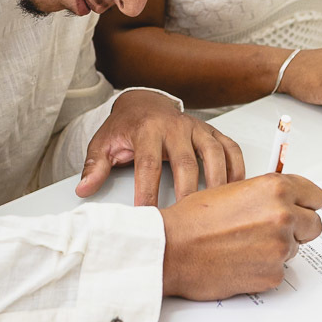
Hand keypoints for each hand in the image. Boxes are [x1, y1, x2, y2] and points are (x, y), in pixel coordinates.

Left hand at [76, 89, 245, 204]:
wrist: (143, 102)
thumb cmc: (125, 128)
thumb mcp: (104, 143)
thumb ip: (95, 166)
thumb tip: (84, 189)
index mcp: (146, 130)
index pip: (148, 163)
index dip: (148, 190)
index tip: (147, 213)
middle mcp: (174, 126)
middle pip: (184, 161)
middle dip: (186, 191)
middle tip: (187, 218)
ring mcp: (196, 128)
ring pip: (212, 153)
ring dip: (216, 181)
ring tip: (216, 208)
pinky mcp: (211, 131)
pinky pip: (229, 147)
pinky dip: (236, 167)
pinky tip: (235, 190)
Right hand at [160, 172, 321, 298]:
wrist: (173, 248)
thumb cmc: (193, 219)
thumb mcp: (234, 190)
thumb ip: (266, 195)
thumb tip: (284, 202)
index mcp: (275, 189)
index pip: (315, 195)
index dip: (306, 203)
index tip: (303, 207)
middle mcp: (283, 216)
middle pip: (314, 224)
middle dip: (298, 227)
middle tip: (272, 230)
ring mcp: (280, 247)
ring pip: (296, 248)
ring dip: (278, 248)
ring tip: (246, 245)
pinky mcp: (272, 275)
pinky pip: (280, 270)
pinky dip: (265, 268)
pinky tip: (241, 261)